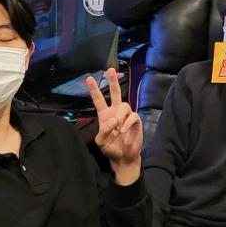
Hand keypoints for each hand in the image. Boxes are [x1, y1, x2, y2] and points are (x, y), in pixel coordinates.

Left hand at [89, 68, 141, 182]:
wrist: (123, 157)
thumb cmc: (110, 148)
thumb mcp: (101, 141)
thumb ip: (104, 130)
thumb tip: (113, 120)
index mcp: (105, 115)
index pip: (99, 99)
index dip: (94, 89)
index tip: (89, 78)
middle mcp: (116, 112)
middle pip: (115, 92)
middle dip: (112, 81)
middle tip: (110, 70)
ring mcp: (126, 116)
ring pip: (124, 105)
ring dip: (120, 116)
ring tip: (118, 127)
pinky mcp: (136, 121)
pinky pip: (132, 116)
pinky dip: (127, 123)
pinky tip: (124, 130)